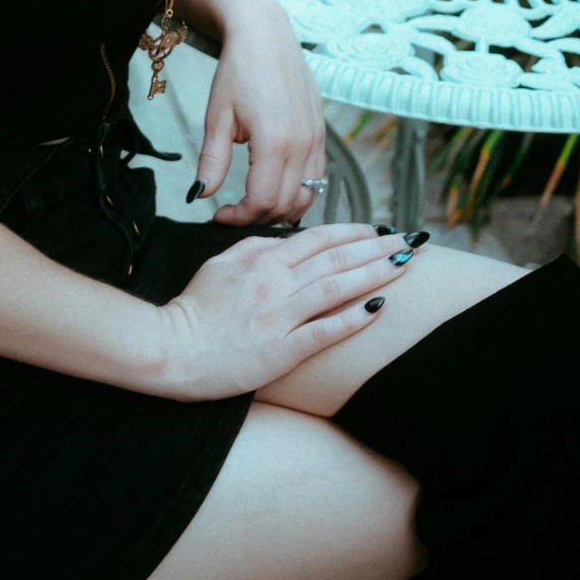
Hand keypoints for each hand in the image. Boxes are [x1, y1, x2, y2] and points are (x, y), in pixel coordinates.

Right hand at [155, 224, 414, 399]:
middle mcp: (277, 282)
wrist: (170, 348)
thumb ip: (254, 248)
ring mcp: (281, 316)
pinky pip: (325, 331)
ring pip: (338, 288)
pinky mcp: (283, 349)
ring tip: (404, 265)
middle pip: (337, 259)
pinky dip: (354, 318)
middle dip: (378, 249)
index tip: (379, 230)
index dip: (353, 232)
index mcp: (262, 258)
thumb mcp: (220, 264)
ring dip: (376, 274)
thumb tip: (283, 240)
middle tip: (409, 241)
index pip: (318, 238)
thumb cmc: (194, 309)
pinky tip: (379, 309)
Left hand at [194, 1, 326, 224]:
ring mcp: (316, 139)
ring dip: (281, 210)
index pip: (262, 201)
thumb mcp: (217, 117)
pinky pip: (317, 178)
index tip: (219, 214)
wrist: (266, 35)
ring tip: (253, 204)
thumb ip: (211, 161)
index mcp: (274, 141)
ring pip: (307, 196)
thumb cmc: (238, 71)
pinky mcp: (321, 134)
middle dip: (257, 218)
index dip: (239, 217)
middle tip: (233, 212)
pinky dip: (299, 193)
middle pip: (286, 205)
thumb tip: (199, 195)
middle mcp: (302, 144)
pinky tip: (276, 188)